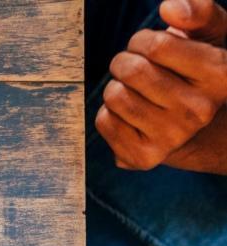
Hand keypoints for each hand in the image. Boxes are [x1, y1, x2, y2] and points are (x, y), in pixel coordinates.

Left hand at [96, 0, 226, 169]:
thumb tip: (169, 8)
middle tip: (137, 68)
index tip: (150, 46)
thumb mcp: (209, 36)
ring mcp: (172, 137)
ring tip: (136, 92)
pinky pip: (104, 121)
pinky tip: (131, 114)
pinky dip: (109, 112)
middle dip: (125, 61)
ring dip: (117, 87)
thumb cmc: (197, 69)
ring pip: (114, 96)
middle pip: (131, 70)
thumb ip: (198, 12)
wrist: (198, 127)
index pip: (155, 45)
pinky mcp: (143, 157)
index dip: (142, 40)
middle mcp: (199, 110)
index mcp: (220, 75)